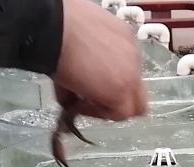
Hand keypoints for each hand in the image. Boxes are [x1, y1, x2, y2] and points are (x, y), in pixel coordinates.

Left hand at [52, 0, 146, 120]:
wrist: (54, 25)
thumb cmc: (59, 61)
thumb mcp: (67, 92)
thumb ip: (81, 101)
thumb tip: (76, 101)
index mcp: (120, 92)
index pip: (123, 113)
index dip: (104, 112)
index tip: (87, 105)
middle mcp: (133, 72)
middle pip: (139, 100)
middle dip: (122, 100)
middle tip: (101, 94)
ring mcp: (132, 50)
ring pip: (133, 73)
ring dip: (118, 75)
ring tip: (96, 66)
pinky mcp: (126, 31)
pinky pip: (127, 50)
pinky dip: (115, 54)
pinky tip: (96, 47)